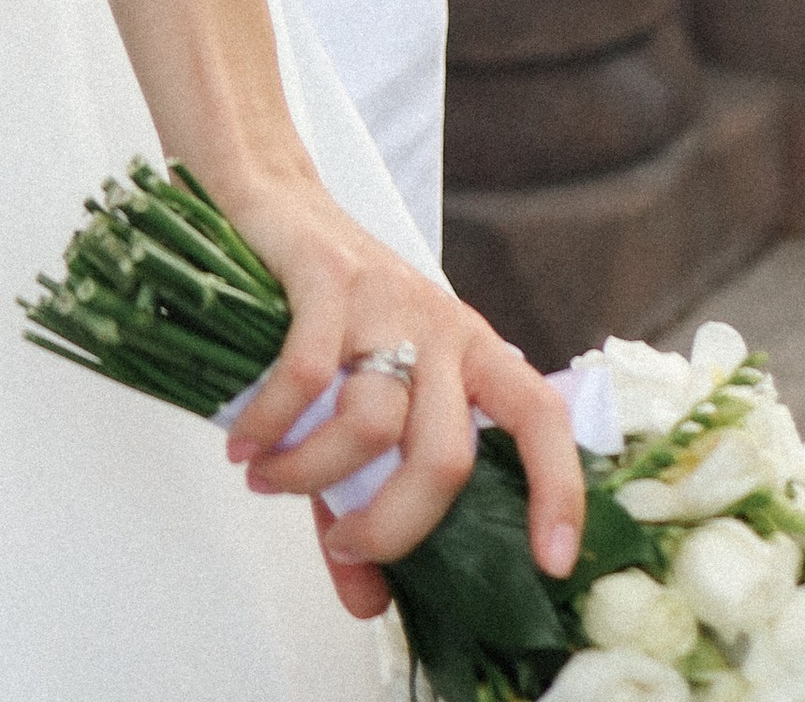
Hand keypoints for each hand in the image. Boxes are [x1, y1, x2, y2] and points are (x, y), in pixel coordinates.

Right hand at [213, 167, 579, 608]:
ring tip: (268, 480)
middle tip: (343, 543)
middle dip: (391, 526)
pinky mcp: (330, 276)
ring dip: (309, 473)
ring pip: (370, 423)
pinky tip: (245, 444)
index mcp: (474, 356)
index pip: (540, 417)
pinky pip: (306, 376)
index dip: (558, 488)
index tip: (552, 562)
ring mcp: (389, 299)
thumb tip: (367, 602)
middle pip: (445, 456)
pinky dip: (270, 425)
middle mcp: (444, 328)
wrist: (273, 201)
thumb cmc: (327, 316)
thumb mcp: (356, 410)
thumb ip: (361, 502)